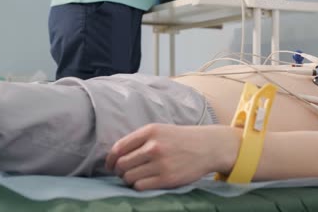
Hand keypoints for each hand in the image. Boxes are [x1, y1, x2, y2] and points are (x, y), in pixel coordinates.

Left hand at [105, 123, 239, 189]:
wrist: (207, 147)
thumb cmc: (180, 139)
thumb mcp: (160, 130)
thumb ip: (139, 139)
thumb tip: (114, 156)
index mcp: (150, 131)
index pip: (119, 148)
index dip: (110, 159)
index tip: (110, 165)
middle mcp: (154, 146)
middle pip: (121, 164)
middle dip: (120, 170)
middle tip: (125, 172)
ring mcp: (161, 163)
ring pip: (129, 177)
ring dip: (129, 179)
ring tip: (137, 176)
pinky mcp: (167, 178)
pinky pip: (140, 186)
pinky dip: (139, 186)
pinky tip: (145, 181)